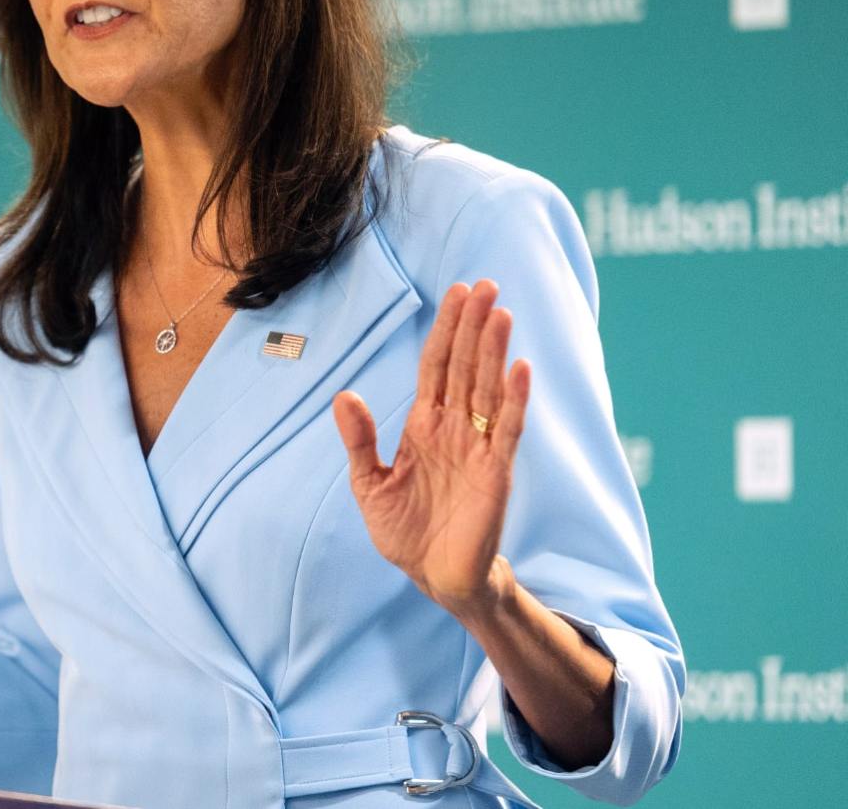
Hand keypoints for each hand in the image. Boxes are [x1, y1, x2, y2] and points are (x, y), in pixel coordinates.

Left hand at [331, 279, 530, 618]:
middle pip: (465, 366)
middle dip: (473, 326)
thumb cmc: (404, 530)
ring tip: (500, 312)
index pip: (437, 366)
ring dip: (494, 351)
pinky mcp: (496, 472)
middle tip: (486, 284)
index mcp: (424, 425)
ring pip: (487, 388)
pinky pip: (506, 429)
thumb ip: (360, 440)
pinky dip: (513, 398)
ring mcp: (478, 447)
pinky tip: (519, 368)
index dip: (445, 330)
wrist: (433, 577)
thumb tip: (342, 395)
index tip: (456, 293)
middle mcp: (454, 428)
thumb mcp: (370, 483)